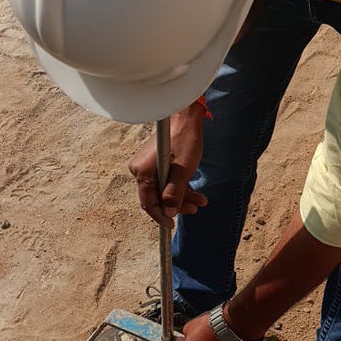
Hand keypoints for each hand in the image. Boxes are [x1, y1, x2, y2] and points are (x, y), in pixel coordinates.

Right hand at [128, 106, 207, 228]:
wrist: (185, 115)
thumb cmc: (184, 139)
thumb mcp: (183, 170)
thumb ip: (175, 193)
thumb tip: (169, 212)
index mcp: (142, 171)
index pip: (148, 202)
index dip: (161, 215)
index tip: (172, 225)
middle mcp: (139, 169)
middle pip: (156, 196)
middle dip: (177, 204)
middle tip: (196, 208)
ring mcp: (145, 164)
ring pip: (163, 188)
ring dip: (181, 195)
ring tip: (201, 200)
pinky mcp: (154, 161)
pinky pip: (164, 179)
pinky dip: (178, 185)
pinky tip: (194, 191)